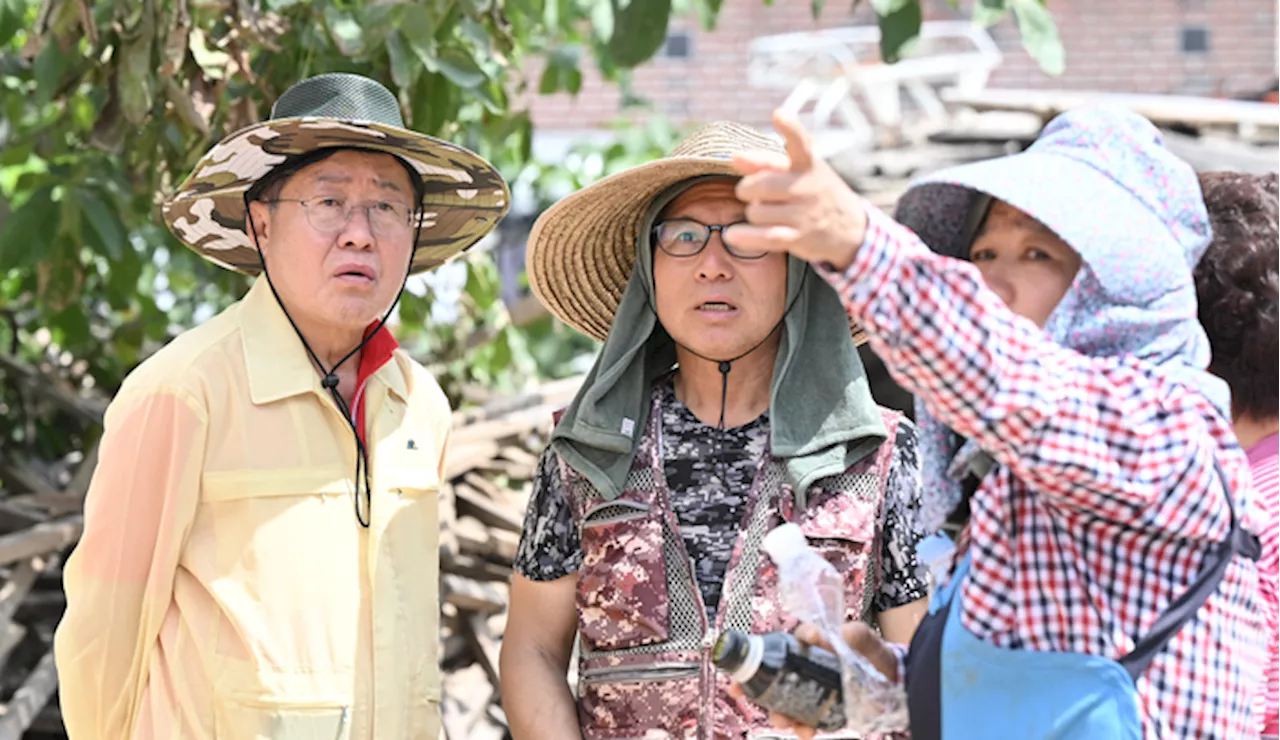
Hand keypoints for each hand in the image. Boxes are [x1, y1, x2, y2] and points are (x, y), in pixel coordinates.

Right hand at [727, 622, 900, 739]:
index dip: (781, 643)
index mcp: (820, 645)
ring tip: (783, 721)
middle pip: (777, 671)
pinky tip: (805, 731)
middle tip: (744, 691)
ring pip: (784, 698)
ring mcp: (813, 687)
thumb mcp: (872, 647)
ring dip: (777, 710)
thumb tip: (846, 631)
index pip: (797, 639)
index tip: (784, 647)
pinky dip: (800, 726)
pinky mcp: (820, 707)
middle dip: (759, 683)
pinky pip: (802, 717)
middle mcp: (811, 665)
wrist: (895, 688)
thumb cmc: (880, 662)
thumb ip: (862, 638)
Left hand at [729, 110, 868, 269]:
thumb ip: (766, 163)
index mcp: (807, 164)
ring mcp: (805, 214)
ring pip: (756, 212)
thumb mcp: (799, 172)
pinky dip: (745, 236)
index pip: (800, 142)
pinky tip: (732, 235)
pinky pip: (765, 236)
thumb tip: (736, 157)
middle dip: (747, 189)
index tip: (778, 114)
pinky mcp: (800, 238)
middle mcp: (807, 187)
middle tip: (752, 193)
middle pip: (760, 185)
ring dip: (753, 214)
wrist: (851, 228)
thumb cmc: (815, 192)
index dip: (789, 128)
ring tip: (766, 214)